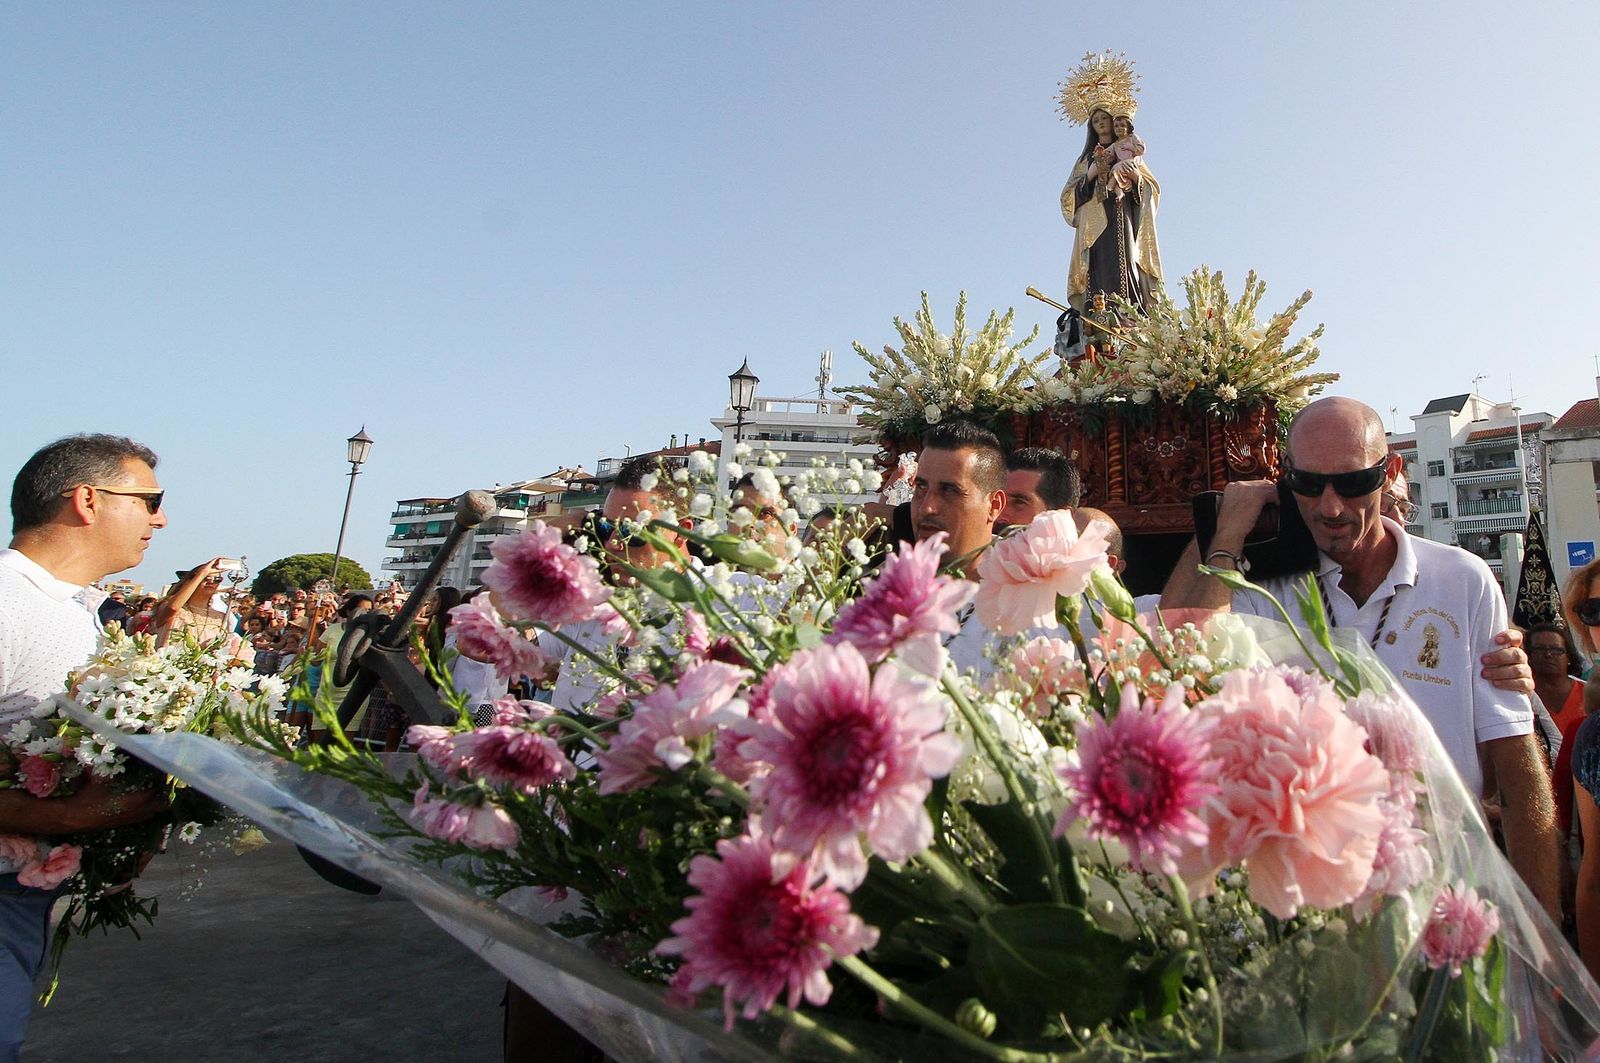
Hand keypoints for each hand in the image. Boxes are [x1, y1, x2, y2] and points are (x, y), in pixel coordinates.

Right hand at [50, 777, 168, 833]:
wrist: (72, 817)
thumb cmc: (87, 797)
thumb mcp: (100, 779)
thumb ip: (111, 769)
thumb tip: (119, 753)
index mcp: (134, 800)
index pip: (156, 791)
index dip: (162, 782)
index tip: (164, 773)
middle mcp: (136, 812)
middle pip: (161, 806)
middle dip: (164, 796)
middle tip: (164, 785)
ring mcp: (130, 820)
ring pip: (151, 813)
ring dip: (155, 804)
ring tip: (155, 793)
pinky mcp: (122, 824)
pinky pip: (141, 818)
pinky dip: (145, 811)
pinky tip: (141, 803)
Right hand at [1213, 479, 1278, 551]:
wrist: (1228, 531)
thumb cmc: (1230, 525)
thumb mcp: (1233, 508)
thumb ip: (1242, 500)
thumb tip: (1254, 500)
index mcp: (1231, 487)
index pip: (1251, 484)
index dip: (1259, 491)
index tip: (1263, 499)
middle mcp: (1238, 484)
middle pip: (1260, 483)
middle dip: (1267, 492)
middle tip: (1272, 501)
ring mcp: (1247, 488)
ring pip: (1267, 486)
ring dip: (1273, 495)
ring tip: (1275, 504)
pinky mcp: (1256, 494)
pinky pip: (1272, 492)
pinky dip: (1276, 498)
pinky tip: (1276, 504)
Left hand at [1481, 628, 1532, 693]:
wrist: (1501, 692)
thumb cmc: (1489, 669)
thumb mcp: (1485, 660)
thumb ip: (1481, 652)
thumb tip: (1461, 646)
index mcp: (1512, 648)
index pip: (1516, 637)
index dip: (1509, 637)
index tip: (1496, 640)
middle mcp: (1521, 658)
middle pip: (1516, 654)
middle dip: (1499, 657)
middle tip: (1483, 660)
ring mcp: (1526, 672)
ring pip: (1518, 669)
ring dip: (1500, 672)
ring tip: (1485, 674)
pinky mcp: (1528, 685)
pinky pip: (1522, 683)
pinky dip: (1508, 683)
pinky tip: (1496, 683)